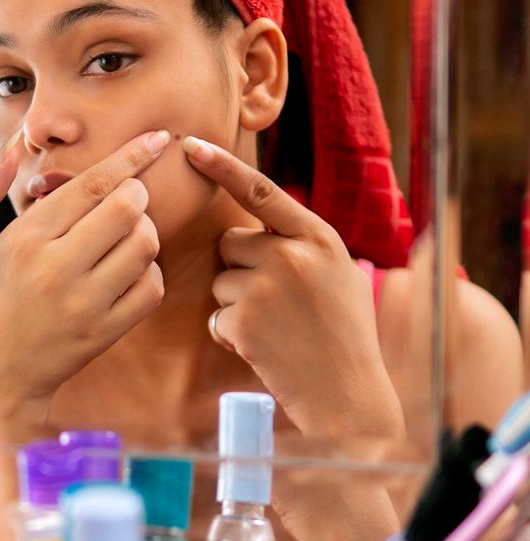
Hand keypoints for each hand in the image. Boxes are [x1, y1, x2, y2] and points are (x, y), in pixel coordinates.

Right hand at [0, 129, 169, 424]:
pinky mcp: (105, 332)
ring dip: (145, 232)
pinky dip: (149, 273)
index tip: (155, 139)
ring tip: (125, 237)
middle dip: (138, 194)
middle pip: (128, 209)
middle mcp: (55, 269)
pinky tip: (127, 272)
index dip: (130, 156)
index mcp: (25, 239)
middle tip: (127, 200)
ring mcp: (84, 304)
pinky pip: (152, 287)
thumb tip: (10, 148)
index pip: (91, 185)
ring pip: (145, 245)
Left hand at [183, 137, 405, 444]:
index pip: (263, 192)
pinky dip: (232, 336)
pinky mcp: (244, 320)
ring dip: (237, 306)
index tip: (191, 144)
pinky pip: (217, 317)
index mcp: (320, 238)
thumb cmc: (344, 336)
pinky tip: (266, 350)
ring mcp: (267, 287)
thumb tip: (256, 226)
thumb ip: (302, 246)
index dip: (224, 167)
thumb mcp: (339, 275)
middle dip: (241, 269)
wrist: (348, 396)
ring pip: (221, 281)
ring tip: (278, 330)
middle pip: (232, 243)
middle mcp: (292, 255)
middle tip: (278, 304)